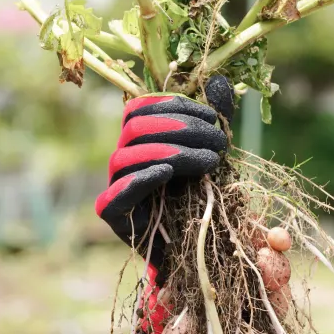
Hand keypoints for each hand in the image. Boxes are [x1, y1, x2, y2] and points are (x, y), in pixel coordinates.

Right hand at [95, 74, 235, 273]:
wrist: (194, 252)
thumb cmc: (200, 201)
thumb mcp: (211, 156)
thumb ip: (213, 122)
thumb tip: (220, 81)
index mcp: (140, 141)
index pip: (143, 108)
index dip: (175, 105)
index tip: (213, 118)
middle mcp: (123, 159)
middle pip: (136, 127)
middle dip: (181, 129)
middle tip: (219, 144)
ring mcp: (114, 185)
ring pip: (127, 155)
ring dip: (172, 152)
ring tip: (210, 162)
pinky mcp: (113, 214)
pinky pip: (119, 191)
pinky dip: (144, 177)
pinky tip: (170, 172)